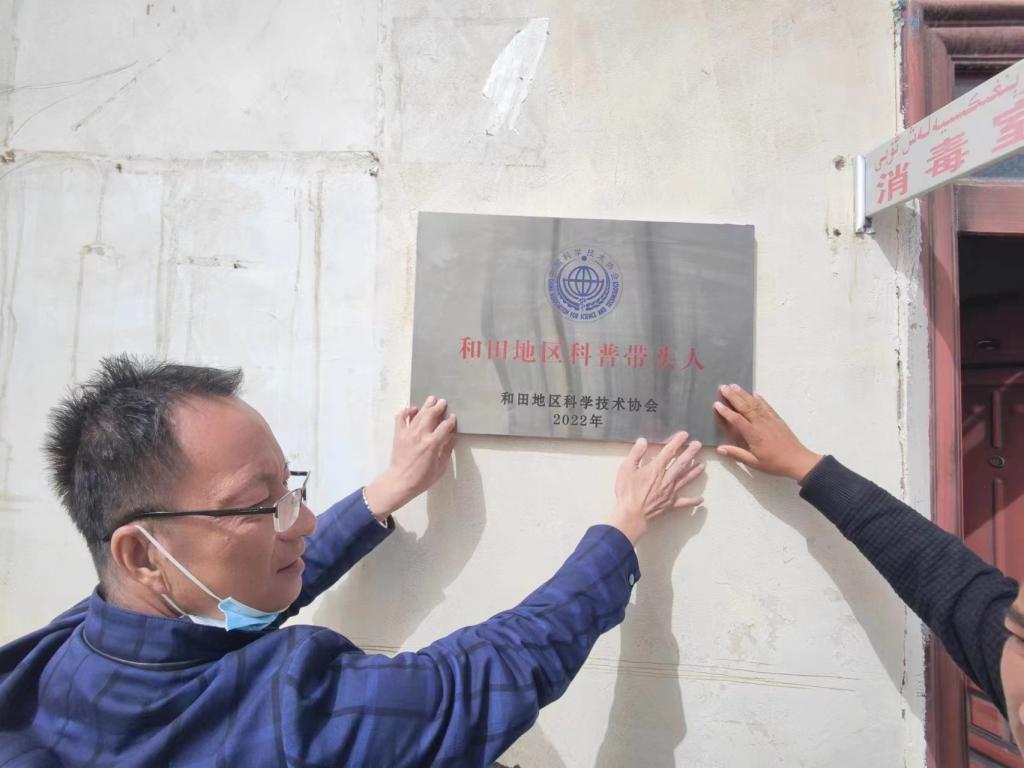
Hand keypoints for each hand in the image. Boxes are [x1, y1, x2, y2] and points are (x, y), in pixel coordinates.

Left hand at [364, 396, 456, 520]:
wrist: (400, 482)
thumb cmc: (422, 478)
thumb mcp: (441, 467)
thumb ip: (447, 450)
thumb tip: (453, 438)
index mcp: (433, 443)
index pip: (445, 426)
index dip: (450, 420)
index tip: (453, 417)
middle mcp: (420, 435)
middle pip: (431, 415)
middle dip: (439, 407)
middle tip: (443, 402)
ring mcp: (408, 433)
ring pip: (418, 414)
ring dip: (426, 405)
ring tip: (432, 399)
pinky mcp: (398, 434)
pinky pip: (401, 418)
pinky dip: (406, 411)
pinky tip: (412, 409)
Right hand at [609, 432, 704, 544]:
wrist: (631, 514)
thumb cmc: (627, 492)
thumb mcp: (626, 468)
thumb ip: (636, 453)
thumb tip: (643, 441)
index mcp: (656, 469)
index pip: (669, 452)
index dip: (677, 442)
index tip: (684, 434)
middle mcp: (666, 478)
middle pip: (681, 463)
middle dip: (690, 453)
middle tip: (698, 445)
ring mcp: (671, 492)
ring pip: (685, 479)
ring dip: (695, 471)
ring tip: (703, 465)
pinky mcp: (671, 504)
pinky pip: (684, 502)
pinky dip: (693, 501)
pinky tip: (701, 499)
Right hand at [712, 384, 821, 480]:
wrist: (797, 460)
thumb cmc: (774, 463)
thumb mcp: (754, 463)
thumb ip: (737, 454)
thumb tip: (720, 449)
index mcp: (753, 434)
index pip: (737, 420)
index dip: (726, 412)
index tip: (716, 404)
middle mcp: (761, 424)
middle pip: (745, 407)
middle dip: (733, 396)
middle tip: (723, 387)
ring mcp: (770, 420)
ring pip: (755, 404)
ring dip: (744, 394)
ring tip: (734, 386)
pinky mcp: (777, 419)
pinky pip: (767, 406)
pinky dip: (760, 399)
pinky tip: (755, 394)